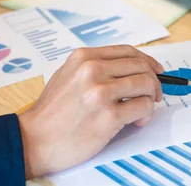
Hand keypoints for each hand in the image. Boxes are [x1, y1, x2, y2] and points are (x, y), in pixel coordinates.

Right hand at [18, 45, 163, 178]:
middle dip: (153, 81)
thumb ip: (94, 67)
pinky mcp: (108, 116)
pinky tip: (137, 121)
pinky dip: (146, 114)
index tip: (156, 71)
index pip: (128, 51)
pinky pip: (143, 107)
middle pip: (141, 67)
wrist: (34, 139)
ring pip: (146, 84)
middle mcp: (93, 70)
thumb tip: (129, 68)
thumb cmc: (51, 112)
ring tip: (142, 110)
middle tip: (154, 95)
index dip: (147, 61)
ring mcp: (100, 92)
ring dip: (151, 98)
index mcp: (84, 57)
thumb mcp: (68, 75)